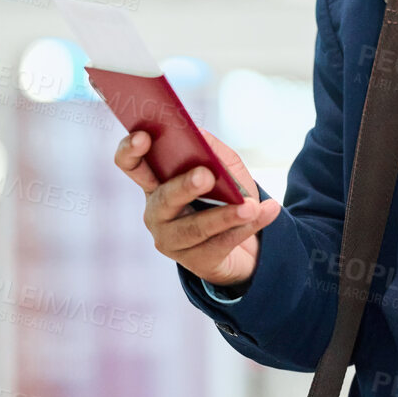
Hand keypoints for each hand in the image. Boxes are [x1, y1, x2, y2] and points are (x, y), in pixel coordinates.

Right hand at [114, 129, 281, 287]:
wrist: (247, 245)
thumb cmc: (228, 198)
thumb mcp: (225, 170)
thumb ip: (213, 150)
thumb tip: (200, 134)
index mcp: (157, 184)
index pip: (132, 165)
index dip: (131, 151)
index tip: (143, 136)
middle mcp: (157, 213)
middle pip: (164, 199)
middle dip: (184, 186)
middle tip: (205, 175)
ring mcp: (173, 241)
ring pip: (196, 227)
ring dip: (225, 215)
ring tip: (250, 206)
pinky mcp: (197, 262)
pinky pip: (222, 243)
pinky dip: (247, 227)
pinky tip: (266, 212)